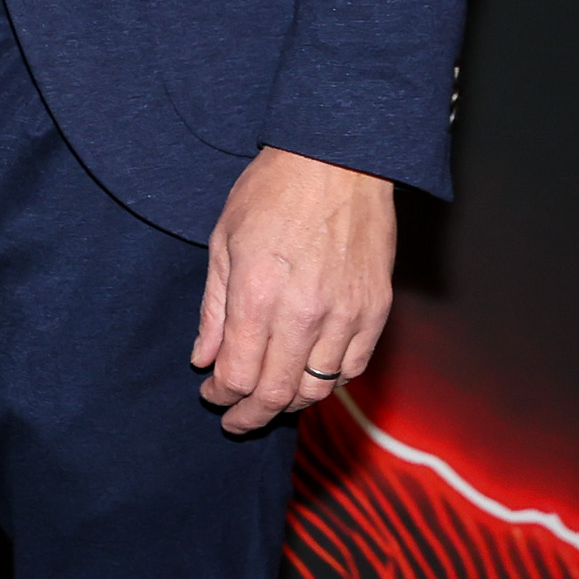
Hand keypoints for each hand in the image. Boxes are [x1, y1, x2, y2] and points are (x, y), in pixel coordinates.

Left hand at [192, 146, 394, 431]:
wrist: (339, 159)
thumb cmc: (272, 192)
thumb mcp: (224, 241)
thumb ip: (214, 309)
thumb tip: (203, 360)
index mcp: (259, 293)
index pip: (238, 375)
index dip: (221, 395)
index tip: (211, 396)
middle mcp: (305, 312)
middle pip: (277, 393)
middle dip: (251, 415)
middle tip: (235, 420)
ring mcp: (346, 314)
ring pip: (318, 389)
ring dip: (289, 402)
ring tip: (269, 399)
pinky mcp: (376, 310)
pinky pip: (352, 369)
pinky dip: (328, 382)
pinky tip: (308, 375)